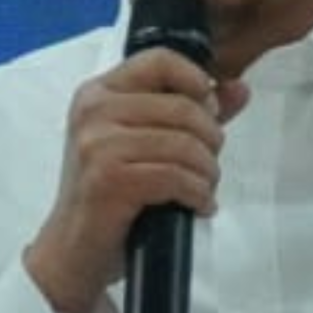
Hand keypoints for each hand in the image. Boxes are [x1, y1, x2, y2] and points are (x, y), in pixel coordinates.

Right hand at [23, 49, 248, 312]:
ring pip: (184, 143)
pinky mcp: (108, 179)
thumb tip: (239, 88)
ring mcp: (98, 144)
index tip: (208, 112)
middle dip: (210, 139)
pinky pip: (177, 177)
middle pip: (183, 106)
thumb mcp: (145, 145)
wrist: (72, 252)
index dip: (196, 81)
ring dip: (207, 172)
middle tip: (207, 165)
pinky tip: (197, 206)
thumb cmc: (110, 197)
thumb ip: (191, 112)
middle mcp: (94, 110)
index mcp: (98, 92)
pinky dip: (198, 194)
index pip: (160, 60)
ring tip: (203, 188)